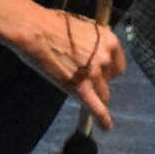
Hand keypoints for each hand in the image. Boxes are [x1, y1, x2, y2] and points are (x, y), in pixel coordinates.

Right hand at [13, 9, 123, 129]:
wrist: (36, 31)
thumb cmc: (54, 25)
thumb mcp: (83, 27)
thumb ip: (93, 42)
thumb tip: (94, 50)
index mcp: (109, 40)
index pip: (118, 64)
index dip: (108, 70)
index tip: (99, 72)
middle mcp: (106, 57)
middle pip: (110, 80)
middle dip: (100, 82)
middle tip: (85, 79)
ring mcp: (94, 74)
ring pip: (102, 94)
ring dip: (94, 96)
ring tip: (83, 95)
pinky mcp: (81, 87)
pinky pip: (96, 107)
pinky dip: (102, 119)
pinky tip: (106, 128)